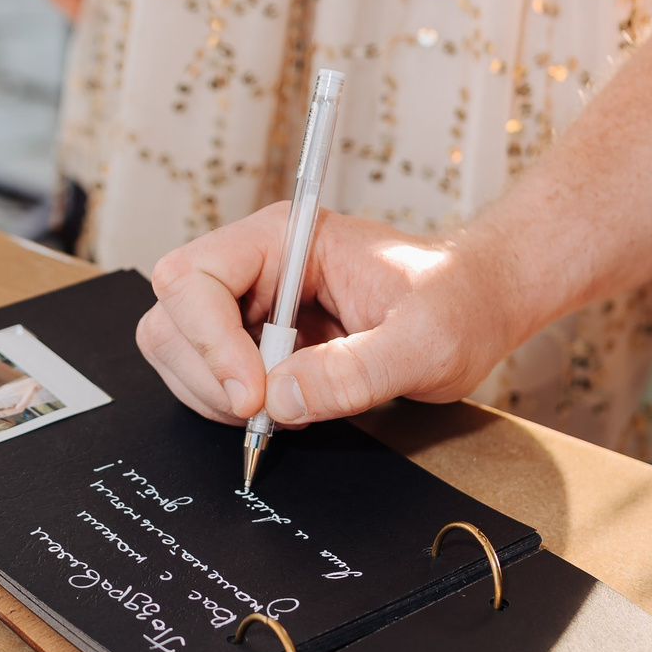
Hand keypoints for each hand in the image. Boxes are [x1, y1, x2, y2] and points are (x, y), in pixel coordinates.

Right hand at [138, 207, 524, 427]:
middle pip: (172, 318)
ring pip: (179, 353)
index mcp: (285, 238)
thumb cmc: (459, 301)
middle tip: (263, 413)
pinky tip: (284, 410)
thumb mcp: (426, 340)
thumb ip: (356, 370)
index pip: (194, 277)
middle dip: (208, 376)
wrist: (479, 307)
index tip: (252, 393)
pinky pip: (210, 379)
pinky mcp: (257, 345)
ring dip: (217, 397)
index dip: (208, 340)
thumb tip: (281, 398)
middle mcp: (256, 267)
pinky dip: (232, 409)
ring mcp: (251, 307)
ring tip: (285, 410)